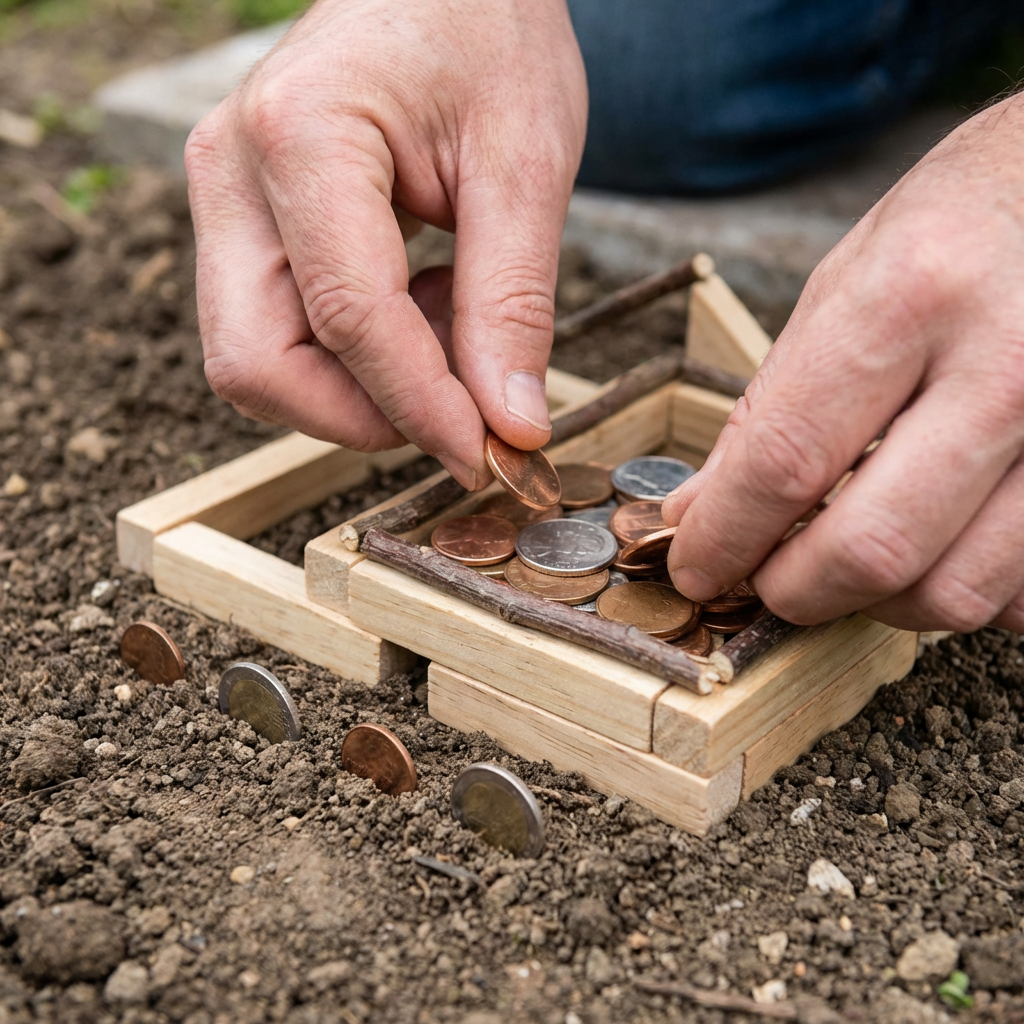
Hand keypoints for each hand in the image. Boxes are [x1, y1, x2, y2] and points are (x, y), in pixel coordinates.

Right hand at [185, 0, 585, 488]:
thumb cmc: (488, 34)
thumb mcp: (526, 163)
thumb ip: (513, 303)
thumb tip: (510, 426)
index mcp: (300, 134)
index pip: (349, 318)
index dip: (422, 406)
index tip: (489, 454)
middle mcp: (231, 172)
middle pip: (259, 363)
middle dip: (363, 416)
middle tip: (463, 410)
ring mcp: (224, 199)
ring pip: (258, 360)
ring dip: (361, 387)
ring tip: (454, 322)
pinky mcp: (243, 224)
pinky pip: (278, 332)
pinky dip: (354, 356)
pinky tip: (425, 305)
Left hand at [663, 94, 1023, 632]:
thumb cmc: (955, 228)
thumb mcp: (843, 284)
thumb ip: (771, 408)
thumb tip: (699, 513)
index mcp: (910, 296)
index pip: (787, 460)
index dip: (724, 536)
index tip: (695, 567)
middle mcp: (1006, 361)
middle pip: (872, 546)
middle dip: (793, 591)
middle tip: (765, 583)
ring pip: (955, 591)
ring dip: (875, 603)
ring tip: (846, 561)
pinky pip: (1022, 593)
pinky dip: (959, 591)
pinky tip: (932, 550)